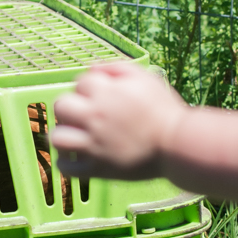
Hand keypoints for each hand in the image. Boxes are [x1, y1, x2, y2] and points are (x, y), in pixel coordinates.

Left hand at [49, 61, 187, 181]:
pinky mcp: (98, 169)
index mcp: (106, 93)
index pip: (80, 82)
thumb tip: (92, 69)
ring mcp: (94, 145)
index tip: (101, 96)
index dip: (89, 88)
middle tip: (83, 115)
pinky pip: (67, 168)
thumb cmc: (165, 110)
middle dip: (69, 107)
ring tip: (74, 137)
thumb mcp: (146, 78)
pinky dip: (66, 163)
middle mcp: (95, 117)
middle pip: (61, 106)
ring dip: (63, 135)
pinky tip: (75, 157)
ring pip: (58, 138)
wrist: (178, 144)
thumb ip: (116, 69)